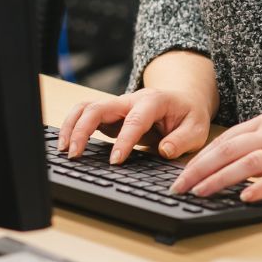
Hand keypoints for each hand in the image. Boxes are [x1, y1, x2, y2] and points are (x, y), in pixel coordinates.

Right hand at [56, 88, 212, 163]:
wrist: (183, 99)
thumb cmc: (188, 115)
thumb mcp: (197, 129)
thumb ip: (181, 140)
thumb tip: (164, 150)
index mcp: (154, 101)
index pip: (134, 120)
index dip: (124, 141)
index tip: (115, 161)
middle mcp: (131, 100)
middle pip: (99, 107)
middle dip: (83, 130)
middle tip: (75, 154)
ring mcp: (118, 106)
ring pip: (86, 107)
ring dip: (71, 126)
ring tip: (64, 150)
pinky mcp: (110, 114)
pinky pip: (86, 115)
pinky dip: (73, 126)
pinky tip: (67, 144)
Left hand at [170, 113, 261, 201]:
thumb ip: (256, 146)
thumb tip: (221, 165)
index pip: (224, 141)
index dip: (198, 159)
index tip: (178, 176)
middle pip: (230, 149)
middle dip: (200, 169)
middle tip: (179, 188)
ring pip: (249, 161)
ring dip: (221, 178)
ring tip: (201, 193)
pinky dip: (261, 187)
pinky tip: (246, 198)